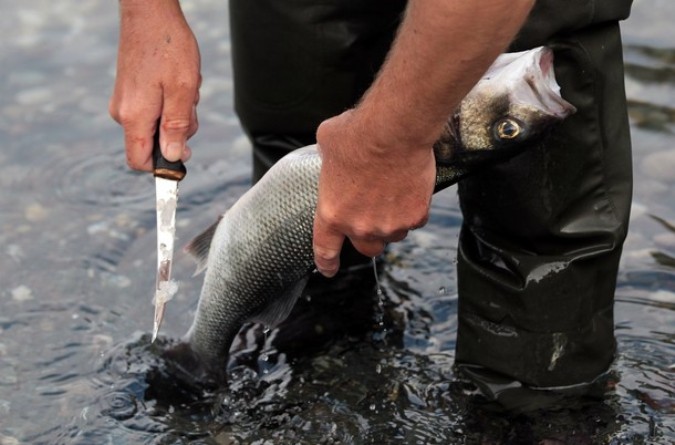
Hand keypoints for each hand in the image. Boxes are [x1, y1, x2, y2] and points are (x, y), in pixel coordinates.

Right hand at [109, 0, 200, 170]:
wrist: (150, 13)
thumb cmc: (169, 47)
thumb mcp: (182, 90)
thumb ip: (176, 127)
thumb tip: (173, 157)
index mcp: (134, 117)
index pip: (139, 161)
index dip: (162, 167)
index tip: (184, 159)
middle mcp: (123, 113)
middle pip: (154, 144)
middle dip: (178, 131)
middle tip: (189, 103)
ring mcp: (125, 102)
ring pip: (158, 126)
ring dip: (178, 113)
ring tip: (183, 85)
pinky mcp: (129, 93)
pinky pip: (154, 110)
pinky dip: (171, 101)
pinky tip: (177, 80)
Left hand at [312, 109, 435, 276]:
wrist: (394, 129)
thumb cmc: (357, 133)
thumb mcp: (328, 145)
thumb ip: (328, 162)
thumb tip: (333, 154)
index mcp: (332, 213)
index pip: (326, 249)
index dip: (327, 262)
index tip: (328, 270)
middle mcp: (360, 227)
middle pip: (367, 249)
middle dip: (369, 237)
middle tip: (372, 215)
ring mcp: (390, 225)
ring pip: (393, 234)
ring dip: (392, 221)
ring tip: (393, 192)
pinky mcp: (416, 216)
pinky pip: (415, 220)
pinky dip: (413, 208)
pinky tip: (410, 186)